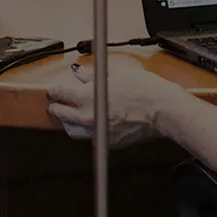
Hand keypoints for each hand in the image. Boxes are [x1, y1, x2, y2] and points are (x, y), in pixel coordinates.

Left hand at [45, 54, 183, 149]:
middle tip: (57, 102)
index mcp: (86, 97)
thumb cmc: (144, 90)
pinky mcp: (109, 143)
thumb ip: (92, 75)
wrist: (162, 110)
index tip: (54, 89)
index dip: (54, 90)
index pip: (59, 93)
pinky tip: (95, 123)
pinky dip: (89, 131)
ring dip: (68, 122)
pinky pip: (92, 138)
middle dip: (57, 106)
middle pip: (60, 114)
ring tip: (71, 115)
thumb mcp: (116, 73)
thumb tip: (80, 73)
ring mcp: (98, 133)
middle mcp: (88, 117)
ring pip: (72, 131)